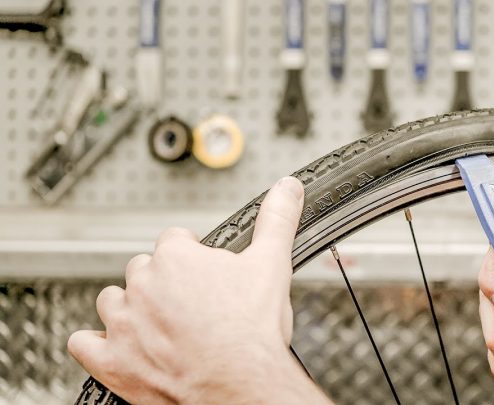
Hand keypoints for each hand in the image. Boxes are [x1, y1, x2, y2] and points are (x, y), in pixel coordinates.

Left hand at [68, 177, 330, 403]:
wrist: (242, 387)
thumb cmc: (253, 333)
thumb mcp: (272, 265)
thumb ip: (277, 220)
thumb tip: (286, 188)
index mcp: (176, 258)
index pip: (174, 240)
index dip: (192, 254)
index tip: (204, 270)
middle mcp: (143, 286)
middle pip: (143, 268)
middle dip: (163, 281)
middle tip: (190, 302)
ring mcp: (123, 324)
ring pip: (112, 300)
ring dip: (129, 307)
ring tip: (157, 322)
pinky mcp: (111, 361)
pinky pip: (84, 343)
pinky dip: (96, 343)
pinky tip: (115, 344)